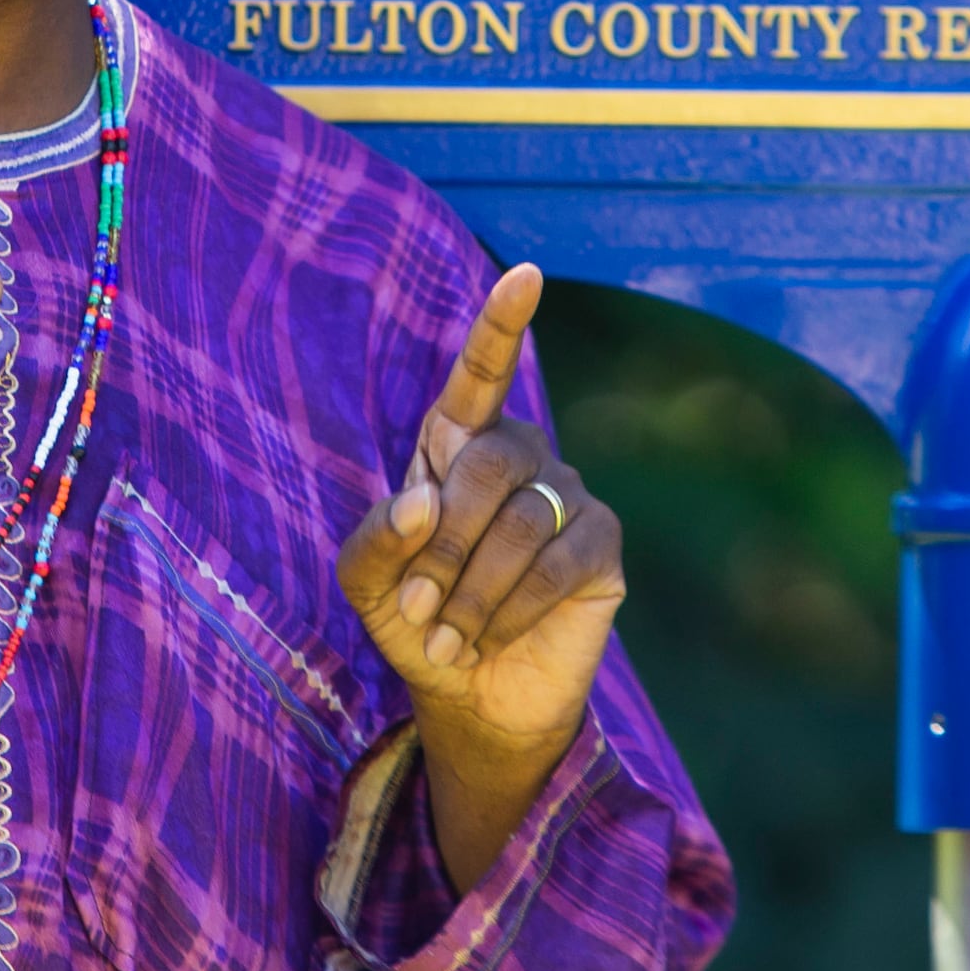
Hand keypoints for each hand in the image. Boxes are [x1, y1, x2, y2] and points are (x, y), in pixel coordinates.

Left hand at [336, 264, 626, 886]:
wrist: (469, 696)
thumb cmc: (415, 621)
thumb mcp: (367, 584)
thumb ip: (376, 537)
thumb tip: (426, 501)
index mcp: (459, 443)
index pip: (482, 372)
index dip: (502, 324)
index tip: (525, 273)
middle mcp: (520, 454)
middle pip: (487, 466)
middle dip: (443, 546)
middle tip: (417, 611)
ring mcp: (568, 494)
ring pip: (519, 524)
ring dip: (470, 593)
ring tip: (446, 639)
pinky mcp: (602, 545)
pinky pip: (557, 563)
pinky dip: (511, 608)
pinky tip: (491, 637)